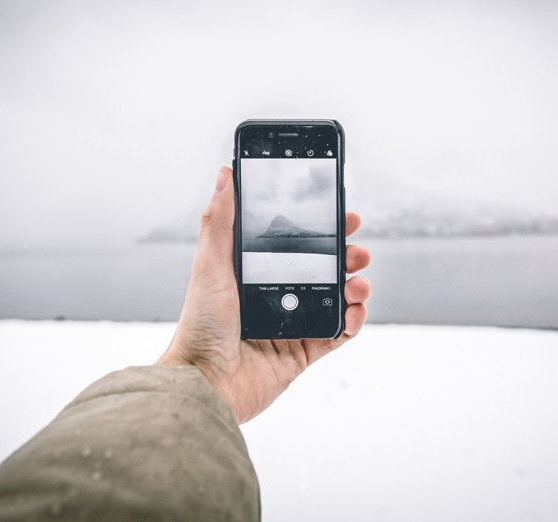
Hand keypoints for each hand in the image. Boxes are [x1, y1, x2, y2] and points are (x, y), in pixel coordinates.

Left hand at [156, 167, 370, 422]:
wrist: (205, 382)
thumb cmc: (200, 324)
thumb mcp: (210, 264)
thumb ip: (220, 220)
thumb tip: (225, 175)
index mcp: (256, 273)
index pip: (296, 244)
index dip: (322, 230)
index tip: (342, 215)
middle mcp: (276, 296)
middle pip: (323, 269)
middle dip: (347, 256)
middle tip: (357, 251)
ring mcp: (292, 324)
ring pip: (336, 299)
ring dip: (355, 287)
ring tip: (358, 284)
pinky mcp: (303, 352)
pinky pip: (338, 334)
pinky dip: (353, 322)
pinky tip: (354, 311)